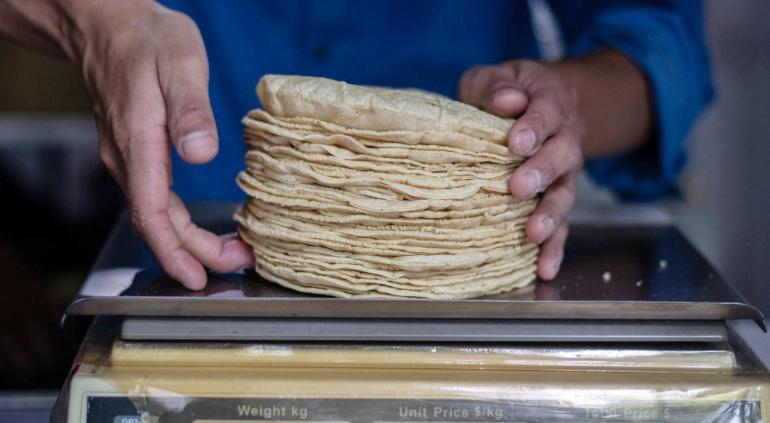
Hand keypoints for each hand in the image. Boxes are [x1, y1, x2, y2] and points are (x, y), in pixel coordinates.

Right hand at [76, 1, 251, 287]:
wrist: (108, 23)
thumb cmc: (146, 39)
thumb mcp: (180, 64)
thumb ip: (191, 110)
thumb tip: (203, 153)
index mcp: (138, 141)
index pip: (152, 212)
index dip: (175, 251)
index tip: (198, 278)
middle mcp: (127, 158)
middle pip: (157, 223)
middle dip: (194, 253)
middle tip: (238, 264)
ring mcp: (128, 156)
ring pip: (155, 213)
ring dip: (189, 240)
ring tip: (231, 251)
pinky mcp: (135, 152)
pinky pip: (154, 198)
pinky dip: (179, 221)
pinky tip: (202, 226)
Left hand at [458, 60, 584, 279]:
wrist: (541, 102)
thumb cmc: (508, 92)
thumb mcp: (494, 77)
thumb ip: (495, 86)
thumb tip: (507, 101)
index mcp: (550, 103)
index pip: (547, 111)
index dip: (534, 126)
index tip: (516, 141)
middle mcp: (565, 139)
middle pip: (562, 155)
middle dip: (542, 172)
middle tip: (518, 188)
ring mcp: (565, 172)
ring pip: (565, 193)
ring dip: (551, 215)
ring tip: (533, 234)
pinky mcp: (557, 199)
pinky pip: (563, 224)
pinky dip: (556, 247)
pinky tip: (544, 269)